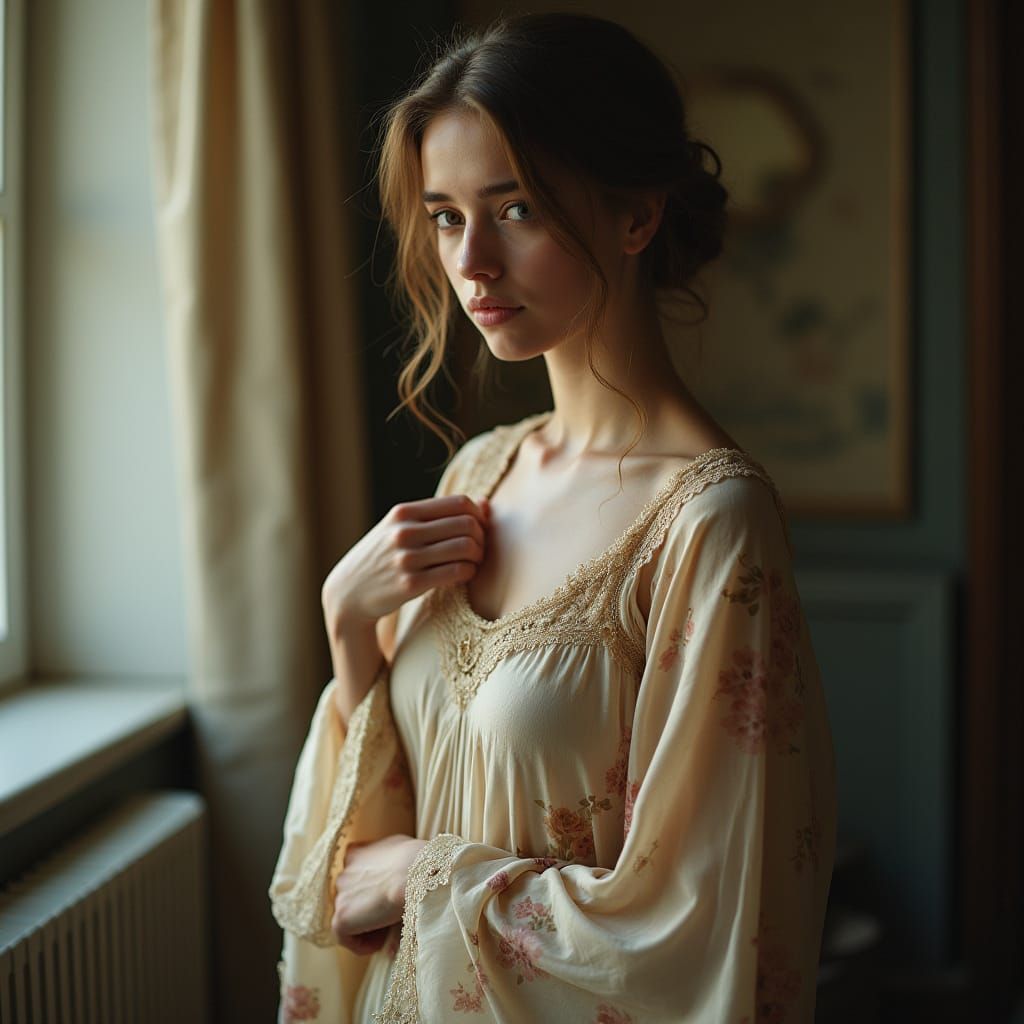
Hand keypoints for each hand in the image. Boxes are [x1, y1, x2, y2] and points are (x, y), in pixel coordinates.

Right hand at [322, 494, 489, 628]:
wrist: (348, 592)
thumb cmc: (383, 556)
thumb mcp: (401, 528)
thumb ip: (440, 515)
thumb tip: (486, 504)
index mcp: (404, 512)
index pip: (460, 503)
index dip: (478, 515)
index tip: (477, 529)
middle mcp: (404, 532)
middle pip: (467, 524)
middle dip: (481, 537)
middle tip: (478, 548)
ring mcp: (407, 558)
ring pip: (466, 547)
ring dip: (478, 556)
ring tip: (473, 562)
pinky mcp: (411, 584)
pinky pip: (457, 572)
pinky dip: (469, 572)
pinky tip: (464, 574)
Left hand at [331, 834, 428, 953]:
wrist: (416, 875)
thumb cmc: (417, 863)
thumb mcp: (402, 850)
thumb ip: (389, 860)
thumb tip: (393, 882)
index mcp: (355, 854)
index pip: (356, 876)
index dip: (372, 891)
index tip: (389, 900)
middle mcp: (343, 874)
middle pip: (352, 899)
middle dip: (369, 908)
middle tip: (392, 916)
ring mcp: (340, 896)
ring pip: (350, 918)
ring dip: (368, 925)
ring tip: (391, 927)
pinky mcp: (341, 918)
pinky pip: (346, 938)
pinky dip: (364, 943)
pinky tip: (384, 940)